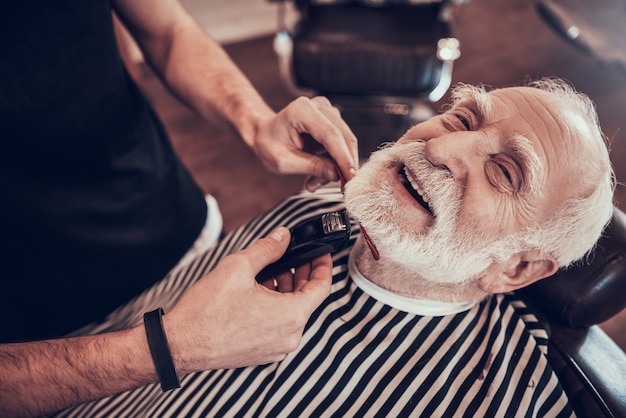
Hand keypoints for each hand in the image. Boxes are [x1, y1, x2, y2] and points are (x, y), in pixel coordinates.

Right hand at [163, 227, 332, 371]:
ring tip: (270, 271)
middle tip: (292, 257)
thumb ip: (268, 248)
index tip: (320, 253)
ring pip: (292, 312)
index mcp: (291, 316)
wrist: (180, 344)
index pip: (321, 287)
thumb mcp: (239, 267)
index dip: (323, 265)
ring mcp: (277, 348)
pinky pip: (279, 326)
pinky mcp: (263, 353)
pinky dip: (276, 307)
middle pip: (307, 299)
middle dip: (301, 275)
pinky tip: (260, 292)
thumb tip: (283, 236)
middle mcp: (289, 336)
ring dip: (286, 290)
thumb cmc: (206, 311)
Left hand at [252, 96, 358, 190]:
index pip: (331, 135)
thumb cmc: (269, 144)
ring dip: (337, 167)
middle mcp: (319, 107)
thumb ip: (312, 166)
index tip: (350, 178)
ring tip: (316, 182)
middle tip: (340, 188)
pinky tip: (319, 174)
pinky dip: (335, 163)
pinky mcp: (333, 122)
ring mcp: (328, 113)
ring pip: (345, 143)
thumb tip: (337, 174)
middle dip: (344, 165)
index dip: (343, 157)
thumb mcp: (285, 162)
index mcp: (302, 111)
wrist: (265, 134)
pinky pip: (342, 145)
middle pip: (344, 138)